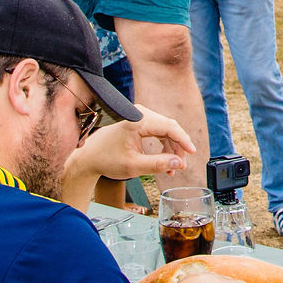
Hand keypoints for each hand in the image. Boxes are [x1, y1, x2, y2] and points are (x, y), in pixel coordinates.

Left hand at [74, 105, 197, 180]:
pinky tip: (164, 159)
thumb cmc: (106, 160)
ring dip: (171, 148)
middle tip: (180, 165)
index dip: (184, 140)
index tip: (192, 152)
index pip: (169, 127)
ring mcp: (139, 116)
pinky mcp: (138, 122)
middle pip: (169, 127)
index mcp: (137, 121)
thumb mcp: (134, 166)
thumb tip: (179, 163)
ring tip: (171, 167)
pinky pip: (157, 130)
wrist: (89, 156)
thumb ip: (158, 164)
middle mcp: (139, 114)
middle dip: (177, 147)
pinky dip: (163, 144)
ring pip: (165, 129)